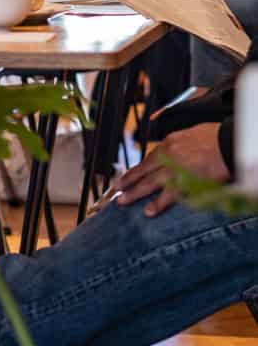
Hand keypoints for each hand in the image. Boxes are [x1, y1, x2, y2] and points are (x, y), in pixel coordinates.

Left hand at [114, 123, 228, 217]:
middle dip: (127, 181)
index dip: (137, 170)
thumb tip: (174, 148)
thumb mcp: (192, 133)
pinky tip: (148, 212)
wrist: (229, 142)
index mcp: (170, 142)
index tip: (127, 177)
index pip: (149, 159)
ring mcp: (176, 168)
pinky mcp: (186, 181)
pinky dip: (158, 204)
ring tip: (123, 202)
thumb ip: (179, 144)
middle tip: (115, 190)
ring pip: (150, 183)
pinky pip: (168, 195)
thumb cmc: (216, 137)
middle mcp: (169, 155)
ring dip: (135, 193)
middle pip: (143, 170)